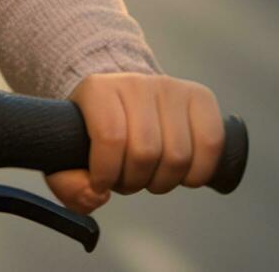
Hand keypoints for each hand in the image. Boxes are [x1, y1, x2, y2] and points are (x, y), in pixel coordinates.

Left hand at [45, 73, 224, 213]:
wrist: (121, 101)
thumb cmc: (93, 133)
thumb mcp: (67, 155)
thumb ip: (68, 184)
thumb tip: (96, 195)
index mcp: (97, 89)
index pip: (110, 138)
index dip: (107, 174)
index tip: (101, 185)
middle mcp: (135, 82)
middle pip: (146, 152)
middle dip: (135, 181)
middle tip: (127, 180)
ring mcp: (171, 87)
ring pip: (178, 155)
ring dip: (164, 181)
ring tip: (150, 176)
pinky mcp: (200, 96)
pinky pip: (211, 144)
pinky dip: (198, 172)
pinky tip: (182, 174)